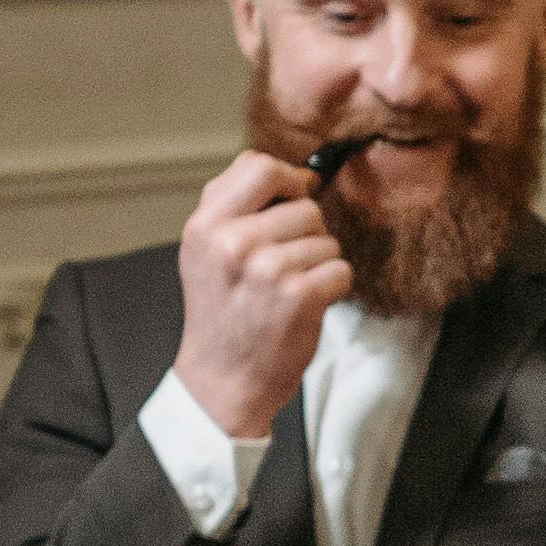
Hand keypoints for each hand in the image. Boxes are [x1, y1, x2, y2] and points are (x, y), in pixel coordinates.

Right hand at [170, 150, 352, 441]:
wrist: (223, 378)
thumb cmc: (220, 312)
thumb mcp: (205, 250)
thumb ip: (234, 204)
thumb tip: (289, 172)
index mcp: (206, 225)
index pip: (260, 167)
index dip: (288, 179)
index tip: (293, 198)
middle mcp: (233, 243)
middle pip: (305, 207)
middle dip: (306, 233)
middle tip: (284, 265)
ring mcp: (268, 270)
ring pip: (327, 240)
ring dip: (319, 263)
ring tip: (289, 288)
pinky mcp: (300, 297)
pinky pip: (341, 269)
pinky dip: (332, 288)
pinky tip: (306, 304)